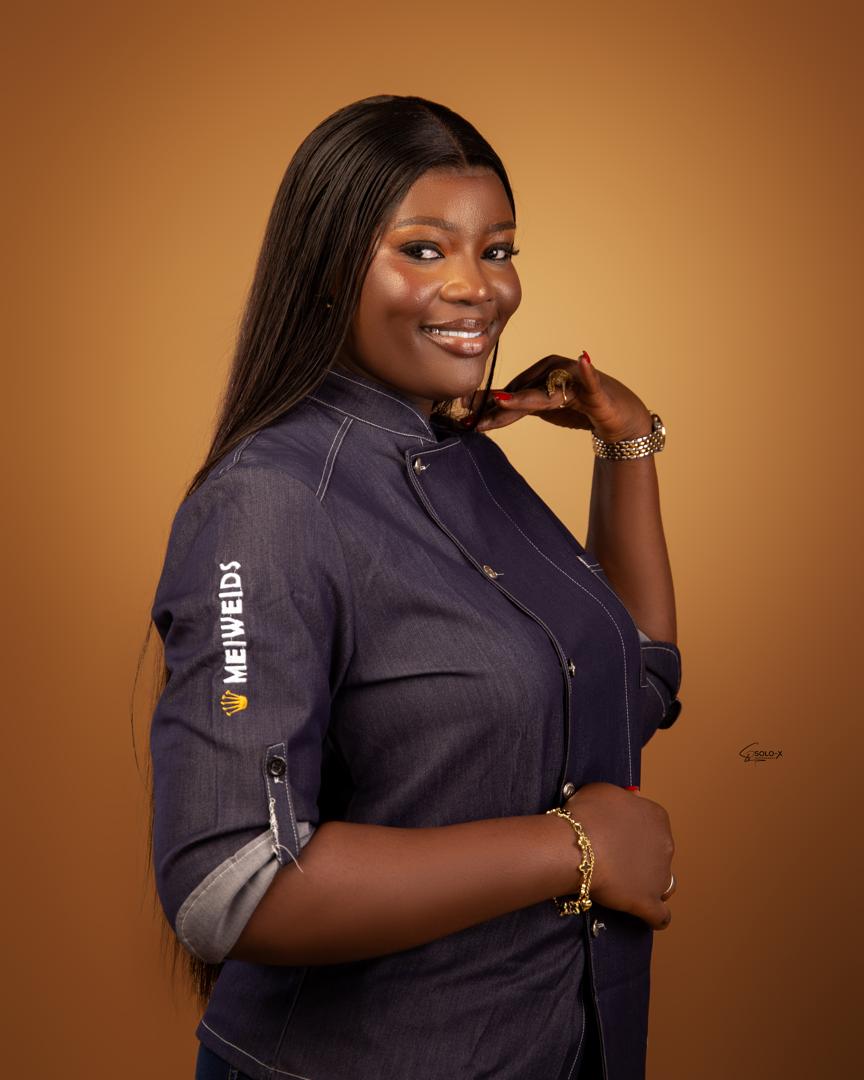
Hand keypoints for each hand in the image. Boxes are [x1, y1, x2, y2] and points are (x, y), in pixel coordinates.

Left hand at [465, 353, 652, 442]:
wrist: (615, 414)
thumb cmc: (578, 407)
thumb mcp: (544, 407)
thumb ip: (519, 406)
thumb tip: (486, 408)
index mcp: (542, 370)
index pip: (512, 390)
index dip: (489, 403)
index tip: (466, 412)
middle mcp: (556, 368)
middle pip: (524, 393)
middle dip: (498, 410)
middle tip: (474, 421)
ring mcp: (575, 377)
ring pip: (545, 394)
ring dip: (523, 400)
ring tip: (500, 402)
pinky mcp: (596, 390)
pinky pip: (590, 380)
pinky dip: (587, 371)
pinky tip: (584, 359)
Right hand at [563, 781, 674, 930]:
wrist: (578, 847)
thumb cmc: (587, 815)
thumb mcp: (604, 792)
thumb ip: (623, 799)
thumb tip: (632, 800)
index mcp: (656, 817)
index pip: (653, 824)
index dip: (635, 830)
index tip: (618, 835)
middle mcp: (665, 845)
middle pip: (659, 853)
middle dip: (642, 857)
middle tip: (615, 859)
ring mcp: (660, 876)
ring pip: (664, 882)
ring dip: (650, 884)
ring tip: (629, 886)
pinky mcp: (648, 902)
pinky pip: (661, 915)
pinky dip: (655, 916)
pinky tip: (646, 915)